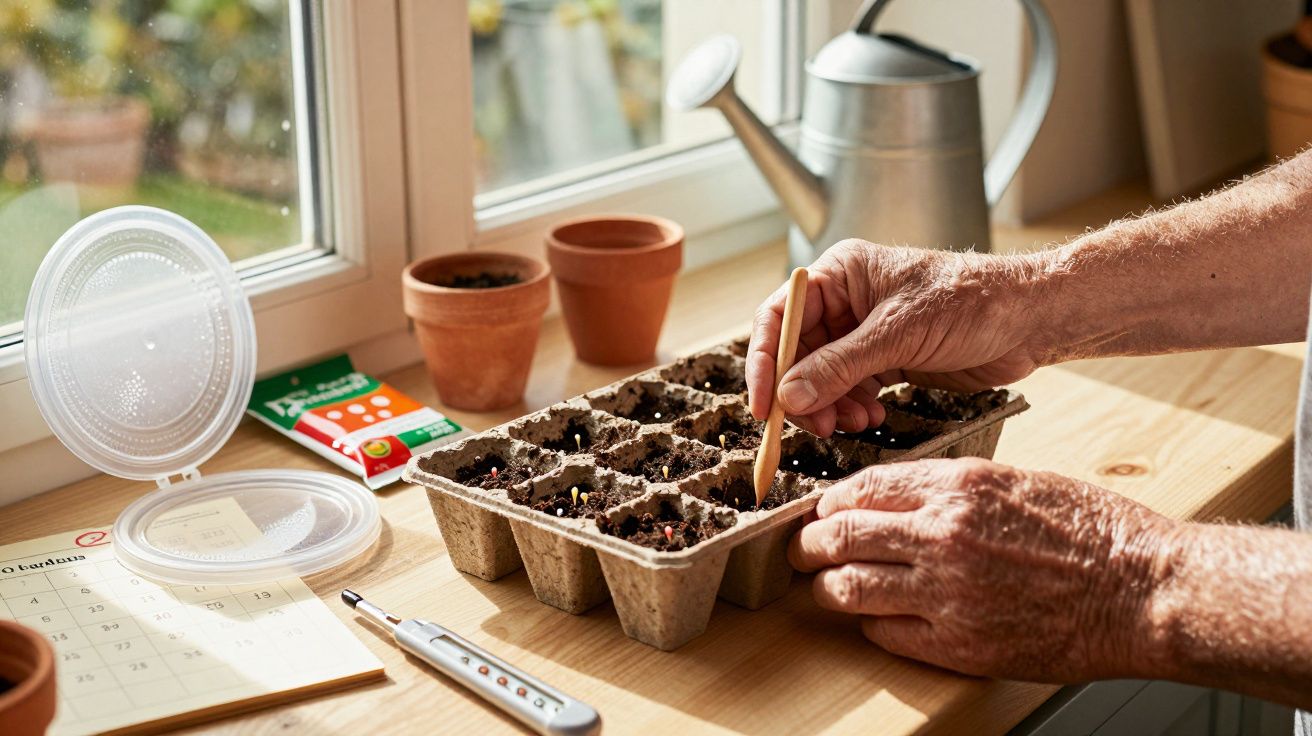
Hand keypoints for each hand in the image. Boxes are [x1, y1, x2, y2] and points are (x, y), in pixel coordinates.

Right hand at [746, 240, 1046, 435]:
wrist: (1029, 319)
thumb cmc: (972, 301)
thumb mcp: (898, 333)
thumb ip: (840, 366)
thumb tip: (791, 395)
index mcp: (840, 274)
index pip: (778, 317)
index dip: (764, 362)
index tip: (764, 405)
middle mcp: (845, 301)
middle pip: (795, 354)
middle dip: (802, 393)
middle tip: (814, 425)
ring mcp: (864, 332)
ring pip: (821, 377)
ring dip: (829, 405)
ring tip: (853, 422)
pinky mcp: (885, 359)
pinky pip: (849, 389)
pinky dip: (853, 407)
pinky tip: (872, 415)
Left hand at [788, 458, 1175, 681]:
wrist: (1143, 590)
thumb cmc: (1093, 531)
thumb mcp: (1016, 481)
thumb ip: (950, 489)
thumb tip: (894, 498)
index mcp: (957, 487)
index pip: (860, 488)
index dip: (829, 503)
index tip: (823, 513)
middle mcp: (943, 535)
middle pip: (839, 536)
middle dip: (810, 544)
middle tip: (804, 552)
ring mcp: (948, 592)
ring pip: (850, 587)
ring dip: (828, 588)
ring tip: (827, 588)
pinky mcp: (959, 643)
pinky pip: (886, 633)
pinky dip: (871, 625)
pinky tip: (877, 619)